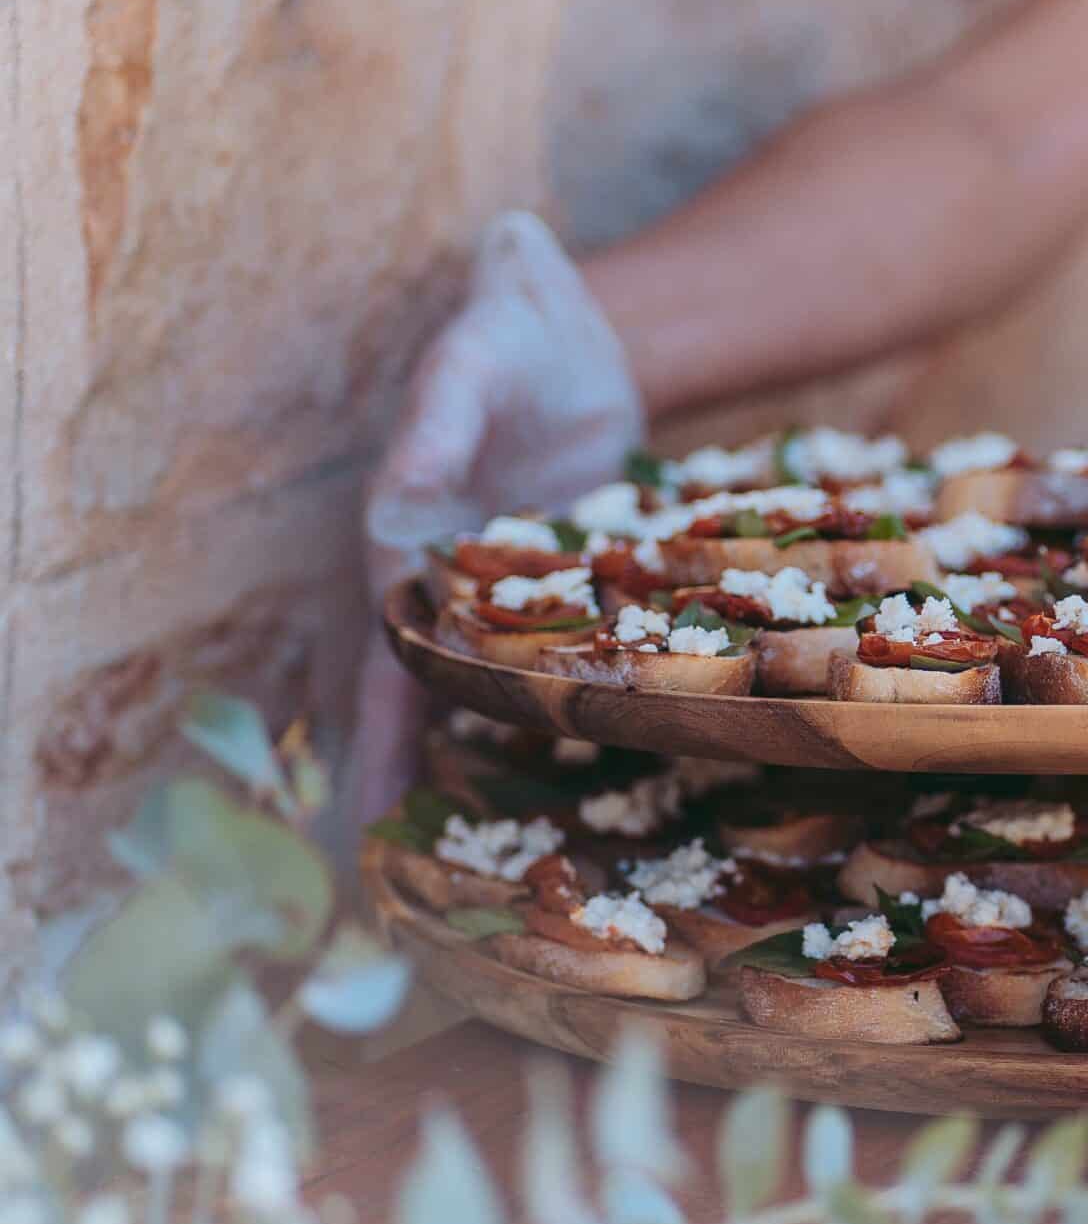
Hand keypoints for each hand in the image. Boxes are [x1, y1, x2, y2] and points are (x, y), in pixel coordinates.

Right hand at [350, 213, 643, 824]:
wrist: (581, 328)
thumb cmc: (515, 329)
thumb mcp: (480, 355)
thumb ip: (440, 422)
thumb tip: (400, 506)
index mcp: (406, 536)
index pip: (385, 654)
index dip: (379, 735)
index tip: (369, 813)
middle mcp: (433, 576)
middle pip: (409, 697)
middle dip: (397, 785)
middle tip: (390, 895)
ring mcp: (488, 590)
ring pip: (464, 696)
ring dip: (459, 774)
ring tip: (459, 874)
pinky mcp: (547, 590)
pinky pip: (533, 669)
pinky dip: (531, 726)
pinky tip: (549, 791)